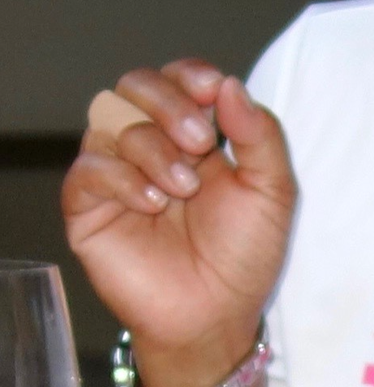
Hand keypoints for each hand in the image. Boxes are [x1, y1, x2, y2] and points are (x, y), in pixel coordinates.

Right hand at [62, 59, 295, 386]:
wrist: (217, 312)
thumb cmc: (245, 252)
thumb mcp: (272, 187)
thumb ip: (259, 133)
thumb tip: (231, 85)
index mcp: (197, 132)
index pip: (179, 77)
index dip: (191, 74)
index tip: (212, 89)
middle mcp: (153, 144)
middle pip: (137, 85)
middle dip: (170, 102)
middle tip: (201, 141)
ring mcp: (118, 173)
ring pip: (112, 121)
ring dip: (155, 148)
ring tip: (185, 188)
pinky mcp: (89, 207)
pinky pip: (88, 169)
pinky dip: (123, 177)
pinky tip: (154, 203)